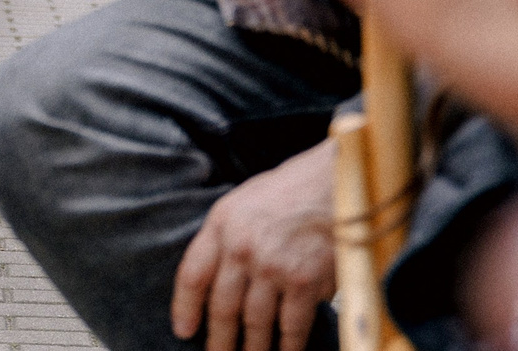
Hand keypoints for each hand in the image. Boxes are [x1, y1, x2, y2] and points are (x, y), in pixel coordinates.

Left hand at [170, 140, 336, 350]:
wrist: (334, 182)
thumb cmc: (288, 192)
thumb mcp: (241, 202)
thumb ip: (224, 238)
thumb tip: (216, 279)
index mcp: (221, 225)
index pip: (192, 275)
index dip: (185, 308)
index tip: (183, 331)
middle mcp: (241, 248)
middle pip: (222, 306)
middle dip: (218, 339)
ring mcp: (272, 267)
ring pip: (254, 322)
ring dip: (252, 348)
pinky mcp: (304, 282)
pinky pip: (291, 326)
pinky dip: (288, 346)